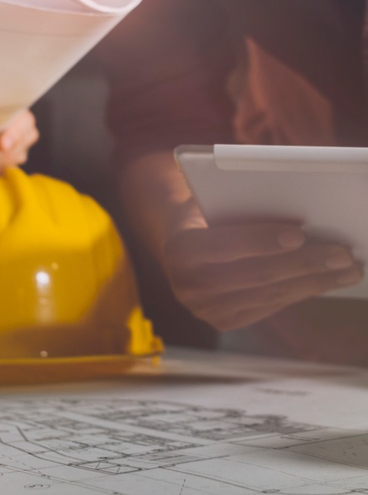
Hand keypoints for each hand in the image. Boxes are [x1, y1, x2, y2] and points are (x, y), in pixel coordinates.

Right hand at [161, 199, 362, 330]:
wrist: (182, 250)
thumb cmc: (207, 217)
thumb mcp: (214, 205)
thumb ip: (242, 211)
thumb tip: (300, 219)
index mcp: (179, 249)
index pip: (225, 245)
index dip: (262, 240)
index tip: (300, 233)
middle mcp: (187, 285)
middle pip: (255, 275)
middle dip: (304, 264)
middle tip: (342, 254)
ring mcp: (205, 309)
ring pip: (269, 295)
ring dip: (313, 282)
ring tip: (346, 270)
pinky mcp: (223, 322)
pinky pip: (270, 307)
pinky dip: (300, 292)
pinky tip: (323, 281)